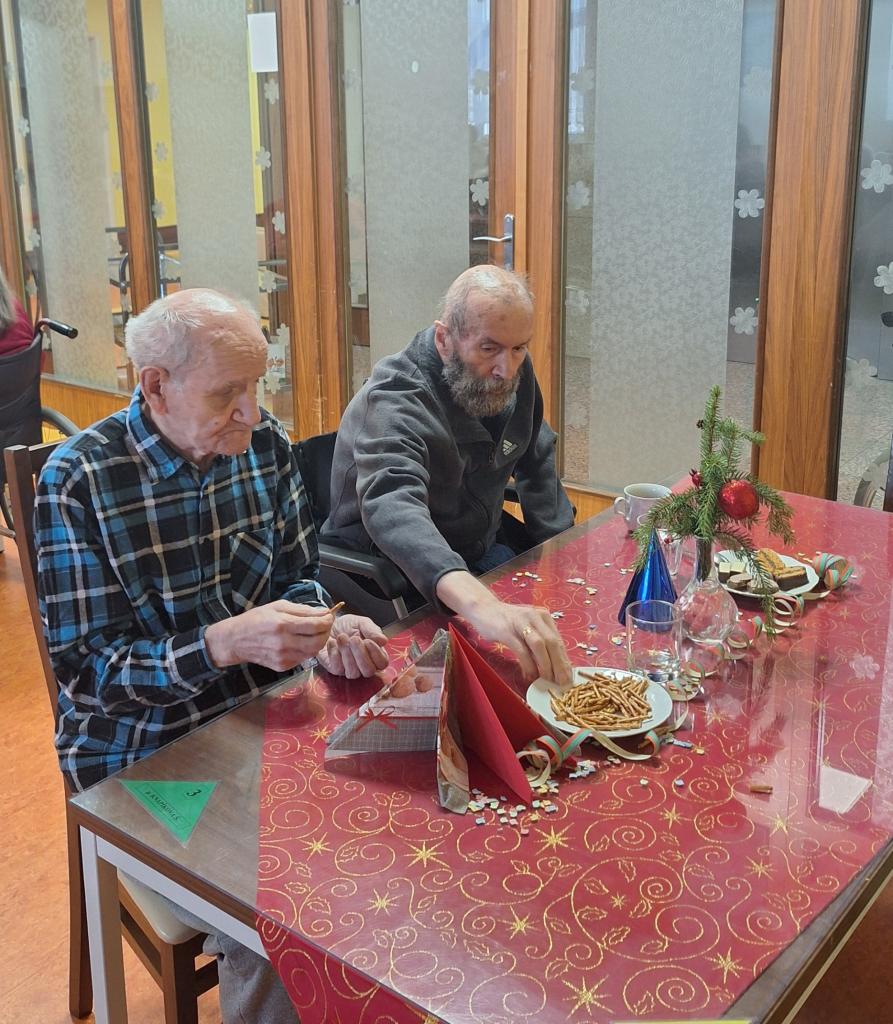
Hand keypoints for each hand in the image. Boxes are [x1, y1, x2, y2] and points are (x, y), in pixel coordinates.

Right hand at [205, 601, 334, 671]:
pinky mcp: (282, 666)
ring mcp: (283, 657)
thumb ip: (303, 610)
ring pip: (313, 651)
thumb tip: (324, 612)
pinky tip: (302, 641)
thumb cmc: (256, 619)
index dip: (328, 620)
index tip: (329, 615)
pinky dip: (308, 649)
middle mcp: (284, 643)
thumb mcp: (278, 606)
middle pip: (319, 641)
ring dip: (319, 641)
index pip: (316, 625)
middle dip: (327, 631)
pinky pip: (304, 658)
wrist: (236, 640)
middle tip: (326, 624)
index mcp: (283, 624)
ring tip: (315, 632)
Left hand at [317, 614, 389, 677]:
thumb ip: (372, 630)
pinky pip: (337, 669)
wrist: (328, 624)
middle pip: (368, 671)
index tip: (368, 641)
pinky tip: (332, 642)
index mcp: (375, 654)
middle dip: (361, 654)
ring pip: (353, 673)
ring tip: (341, 637)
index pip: (382, 663)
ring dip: (347, 654)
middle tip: (354, 639)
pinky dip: (334, 654)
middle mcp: (363, 665)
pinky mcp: (335, 669)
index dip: (376, 654)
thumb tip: (383, 640)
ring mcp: (349, 669)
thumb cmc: (348, 625)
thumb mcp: (362, 622)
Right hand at [435, 571, 570, 685]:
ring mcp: (521, 622)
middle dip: (559, 665)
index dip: (565, 661)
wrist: (484, 609)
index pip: (559, 641)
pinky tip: (529, 675)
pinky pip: (521, 650)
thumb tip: (553, 667)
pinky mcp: (506, 630)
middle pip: (553, 643)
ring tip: (547, 680)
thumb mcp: (528, 628)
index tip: (568, 678)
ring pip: (540, 645)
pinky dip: (527, 664)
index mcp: (543, 617)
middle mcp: (535, 617)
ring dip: (546, 665)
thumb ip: (540, 642)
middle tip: (562, 683)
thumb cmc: (508, 622)